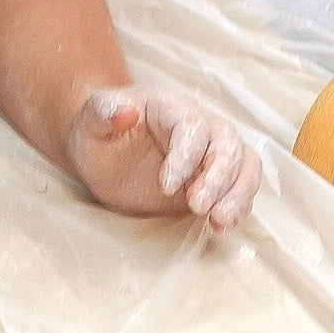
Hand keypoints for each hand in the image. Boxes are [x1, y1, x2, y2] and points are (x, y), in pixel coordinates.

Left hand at [67, 86, 261, 229]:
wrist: (104, 153)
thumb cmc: (97, 132)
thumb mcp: (89, 121)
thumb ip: (103, 112)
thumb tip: (126, 111)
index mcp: (171, 107)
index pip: (192, 127)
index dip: (185, 157)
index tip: (166, 186)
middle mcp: (200, 126)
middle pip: (227, 145)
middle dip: (218, 178)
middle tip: (198, 206)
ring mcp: (211, 153)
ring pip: (244, 165)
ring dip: (238, 194)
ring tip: (220, 220)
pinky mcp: (214, 179)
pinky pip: (240, 188)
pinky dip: (238, 206)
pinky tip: (222, 225)